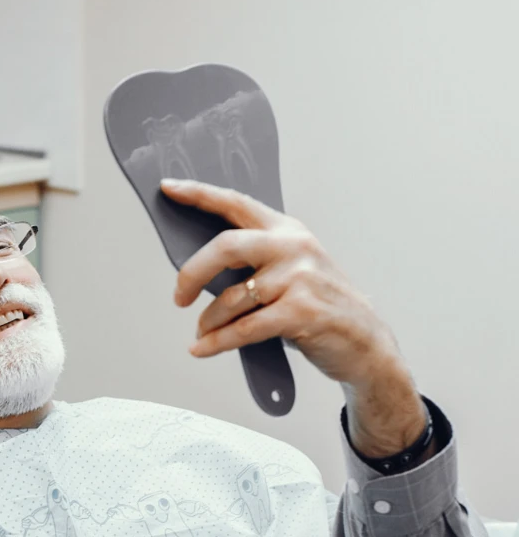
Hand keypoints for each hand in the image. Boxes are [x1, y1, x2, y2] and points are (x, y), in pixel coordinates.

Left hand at [161, 178, 427, 456]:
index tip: (168, 188)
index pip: (236, 203)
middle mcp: (294, 248)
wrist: (367, 343)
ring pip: (232, 298)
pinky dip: (218, 341)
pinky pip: (244, 328)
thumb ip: (256, 262)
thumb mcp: (294, 270)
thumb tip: (200, 270)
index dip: (198, 194)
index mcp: (288, 231)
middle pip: (226, 247)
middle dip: (192, 272)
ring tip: (203, 333)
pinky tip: (203, 348)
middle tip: (178, 296)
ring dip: (209, 321)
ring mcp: (300, 279)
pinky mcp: (301, 312)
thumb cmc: (322, 306)